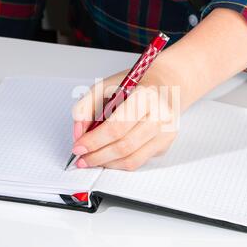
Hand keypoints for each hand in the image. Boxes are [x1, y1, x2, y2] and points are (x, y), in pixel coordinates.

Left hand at [71, 8, 246, 170]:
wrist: (169, 83)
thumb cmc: (137, 83)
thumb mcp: (107, 85)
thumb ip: (86, 106)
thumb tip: (78, 133)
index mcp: (145, 96)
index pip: (116, 126)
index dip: (94, 140)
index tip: (78, 147)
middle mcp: (160, 115)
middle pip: (124, 145)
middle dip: (97, 155)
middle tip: (81, 158)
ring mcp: (166, 132)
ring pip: (131, 159)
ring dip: (107, 163)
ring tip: (91, 160)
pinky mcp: (166, 143)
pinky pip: (138, 161)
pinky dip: (119, 163)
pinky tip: (108, 158)